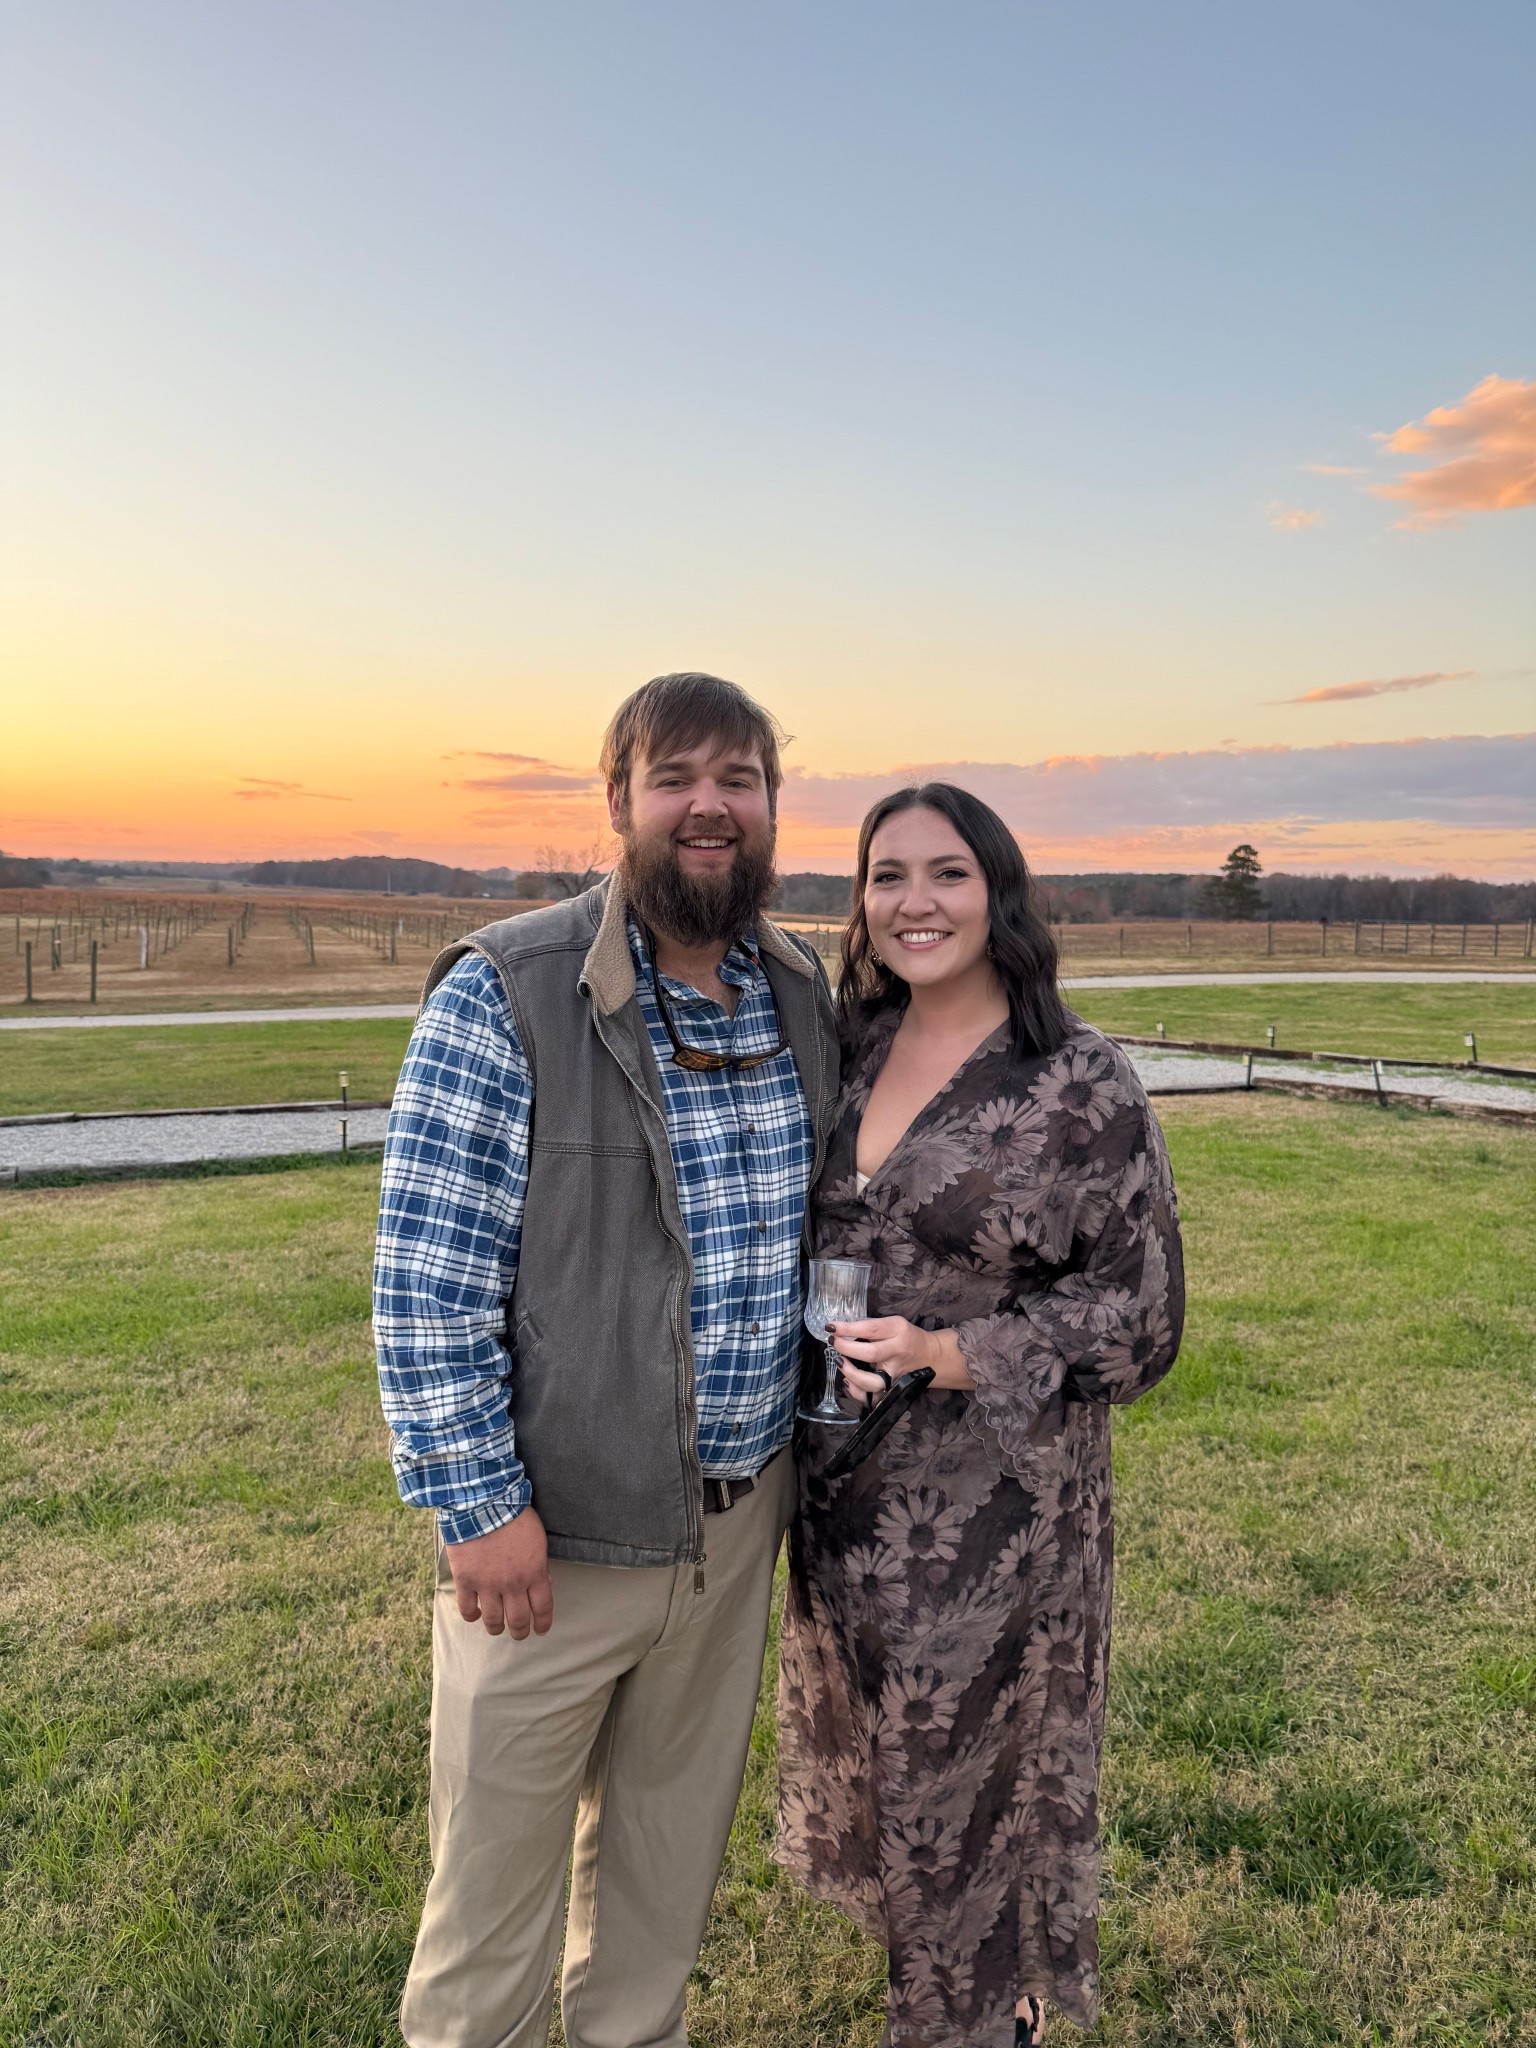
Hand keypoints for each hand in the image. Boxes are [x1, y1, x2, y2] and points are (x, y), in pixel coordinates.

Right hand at [445, 1508, 554, 1638]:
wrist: (483, 1502)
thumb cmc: (514, 1515)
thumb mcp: (537, 1539)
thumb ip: (538, 1564)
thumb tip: (541, 1583)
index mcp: (534, 1572)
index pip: (542, 1608)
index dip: (542, 1623)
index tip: (540, 1629)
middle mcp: (512, 1584)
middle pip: (518, 1620)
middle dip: (520, 1631)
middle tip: (520, 1633)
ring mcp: (487, 1585)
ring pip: (493, 1621)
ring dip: (496, 1628)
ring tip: (497, 1628)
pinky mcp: (466, 1581)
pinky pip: (467, 1609)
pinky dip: (472, 1615)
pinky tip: (475, 1614)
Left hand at [828, 1317, 974, 1396]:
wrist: (931, 1356)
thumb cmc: (907, 1337)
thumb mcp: (894, 1324)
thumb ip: (872, 1326)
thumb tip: (842, 1330)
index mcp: (898, 1331)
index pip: (871, 1328)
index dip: (848, 1328)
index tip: (831, 1327)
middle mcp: (897, 1353)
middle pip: (871, 1353)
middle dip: (846, 1348)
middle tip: (834, 1342)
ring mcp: (895, 1374)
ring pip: (873, 1381)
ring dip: (851, 1373)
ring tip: (840, 1362)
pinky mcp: (892, 1389)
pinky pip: (873, 1397)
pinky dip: (857, 1391)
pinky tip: (848, 1380)